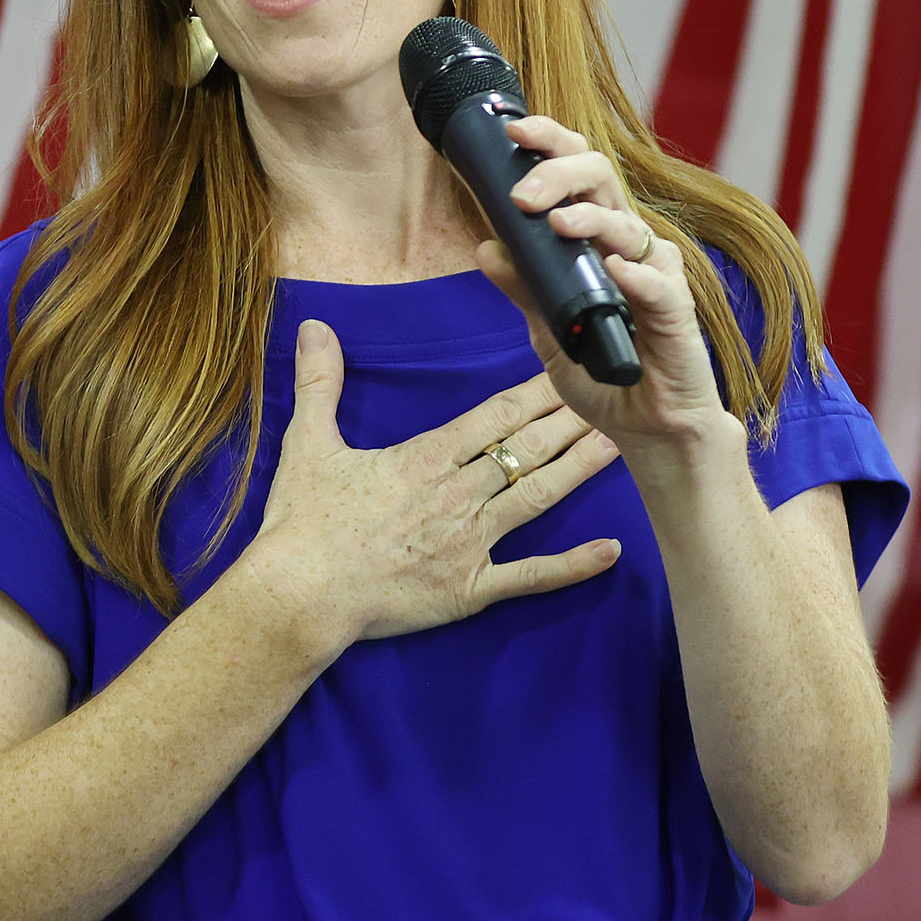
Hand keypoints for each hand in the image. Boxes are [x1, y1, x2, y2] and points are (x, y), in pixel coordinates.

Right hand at [246, 320, 620, 653]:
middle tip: (613, 397)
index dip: (536, 393)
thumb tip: (314, 326)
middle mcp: (458, 494)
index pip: (494, 416)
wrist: (300, 595)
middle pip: (527, 450)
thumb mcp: (308, 443)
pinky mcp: (472, 589)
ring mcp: (471, 543)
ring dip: (581, 471)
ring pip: (538, 498)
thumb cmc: (302, 522)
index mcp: (426, 458)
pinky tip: (611, 551)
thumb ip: (319, 382)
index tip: (567, 370)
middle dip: (571, 420)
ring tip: (620, 445)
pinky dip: (573, 565)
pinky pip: (532, 576)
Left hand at [472, 114, 735, 451]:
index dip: (551, 143)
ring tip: (558, 225)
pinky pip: (660, 284)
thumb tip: (485, 247)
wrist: (648, 430)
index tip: (514, 129)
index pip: (577, 174)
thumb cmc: (603, 371)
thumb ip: (524, 288)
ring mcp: (656, 276)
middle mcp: (628, 246)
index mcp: (597, 238)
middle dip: (561, 174)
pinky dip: (636, 274)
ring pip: (629, 226)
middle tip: (524, 194)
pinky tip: (614, 270)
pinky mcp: (678, 314)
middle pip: (603, 179)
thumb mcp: (547, 331)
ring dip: (591, 221)